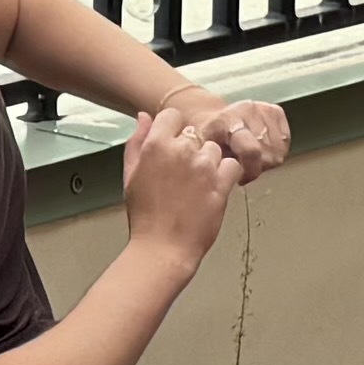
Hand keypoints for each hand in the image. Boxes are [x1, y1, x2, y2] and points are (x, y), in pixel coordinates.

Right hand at [122, 106, 245, 261]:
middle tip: (185, 175)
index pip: (172, 116)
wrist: (162, 248)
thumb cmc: (145, 216)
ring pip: (215, 149)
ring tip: (198, 185)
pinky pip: (233, 166)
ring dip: (210, 163)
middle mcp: (180, 151)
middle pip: (196, 134)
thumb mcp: (130, 175)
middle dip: (192, 150)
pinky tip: (214, 189)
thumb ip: (137, 142)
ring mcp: (203, 167)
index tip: (174, 147)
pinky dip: (227, 175)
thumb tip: (144, 117)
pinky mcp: (221, 183)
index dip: (175, 130)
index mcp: (155, 146)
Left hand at [183, 93, 292, 176]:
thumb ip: (219, 164)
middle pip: (267, 154)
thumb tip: (231, 174)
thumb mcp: (206, 153)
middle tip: (244, 166)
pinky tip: (263, 149)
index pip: (251, 151)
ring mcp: (264, 109)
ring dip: (268, 160)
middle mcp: (248, 111)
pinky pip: (285, 142)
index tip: (242, 178)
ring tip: (252, 158)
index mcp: (227, 121)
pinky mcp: (276, 111)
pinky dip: (276, 150)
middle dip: (257, 167)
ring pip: (279, 150)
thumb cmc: (211, 139)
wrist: (217, 119)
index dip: (251, 170)